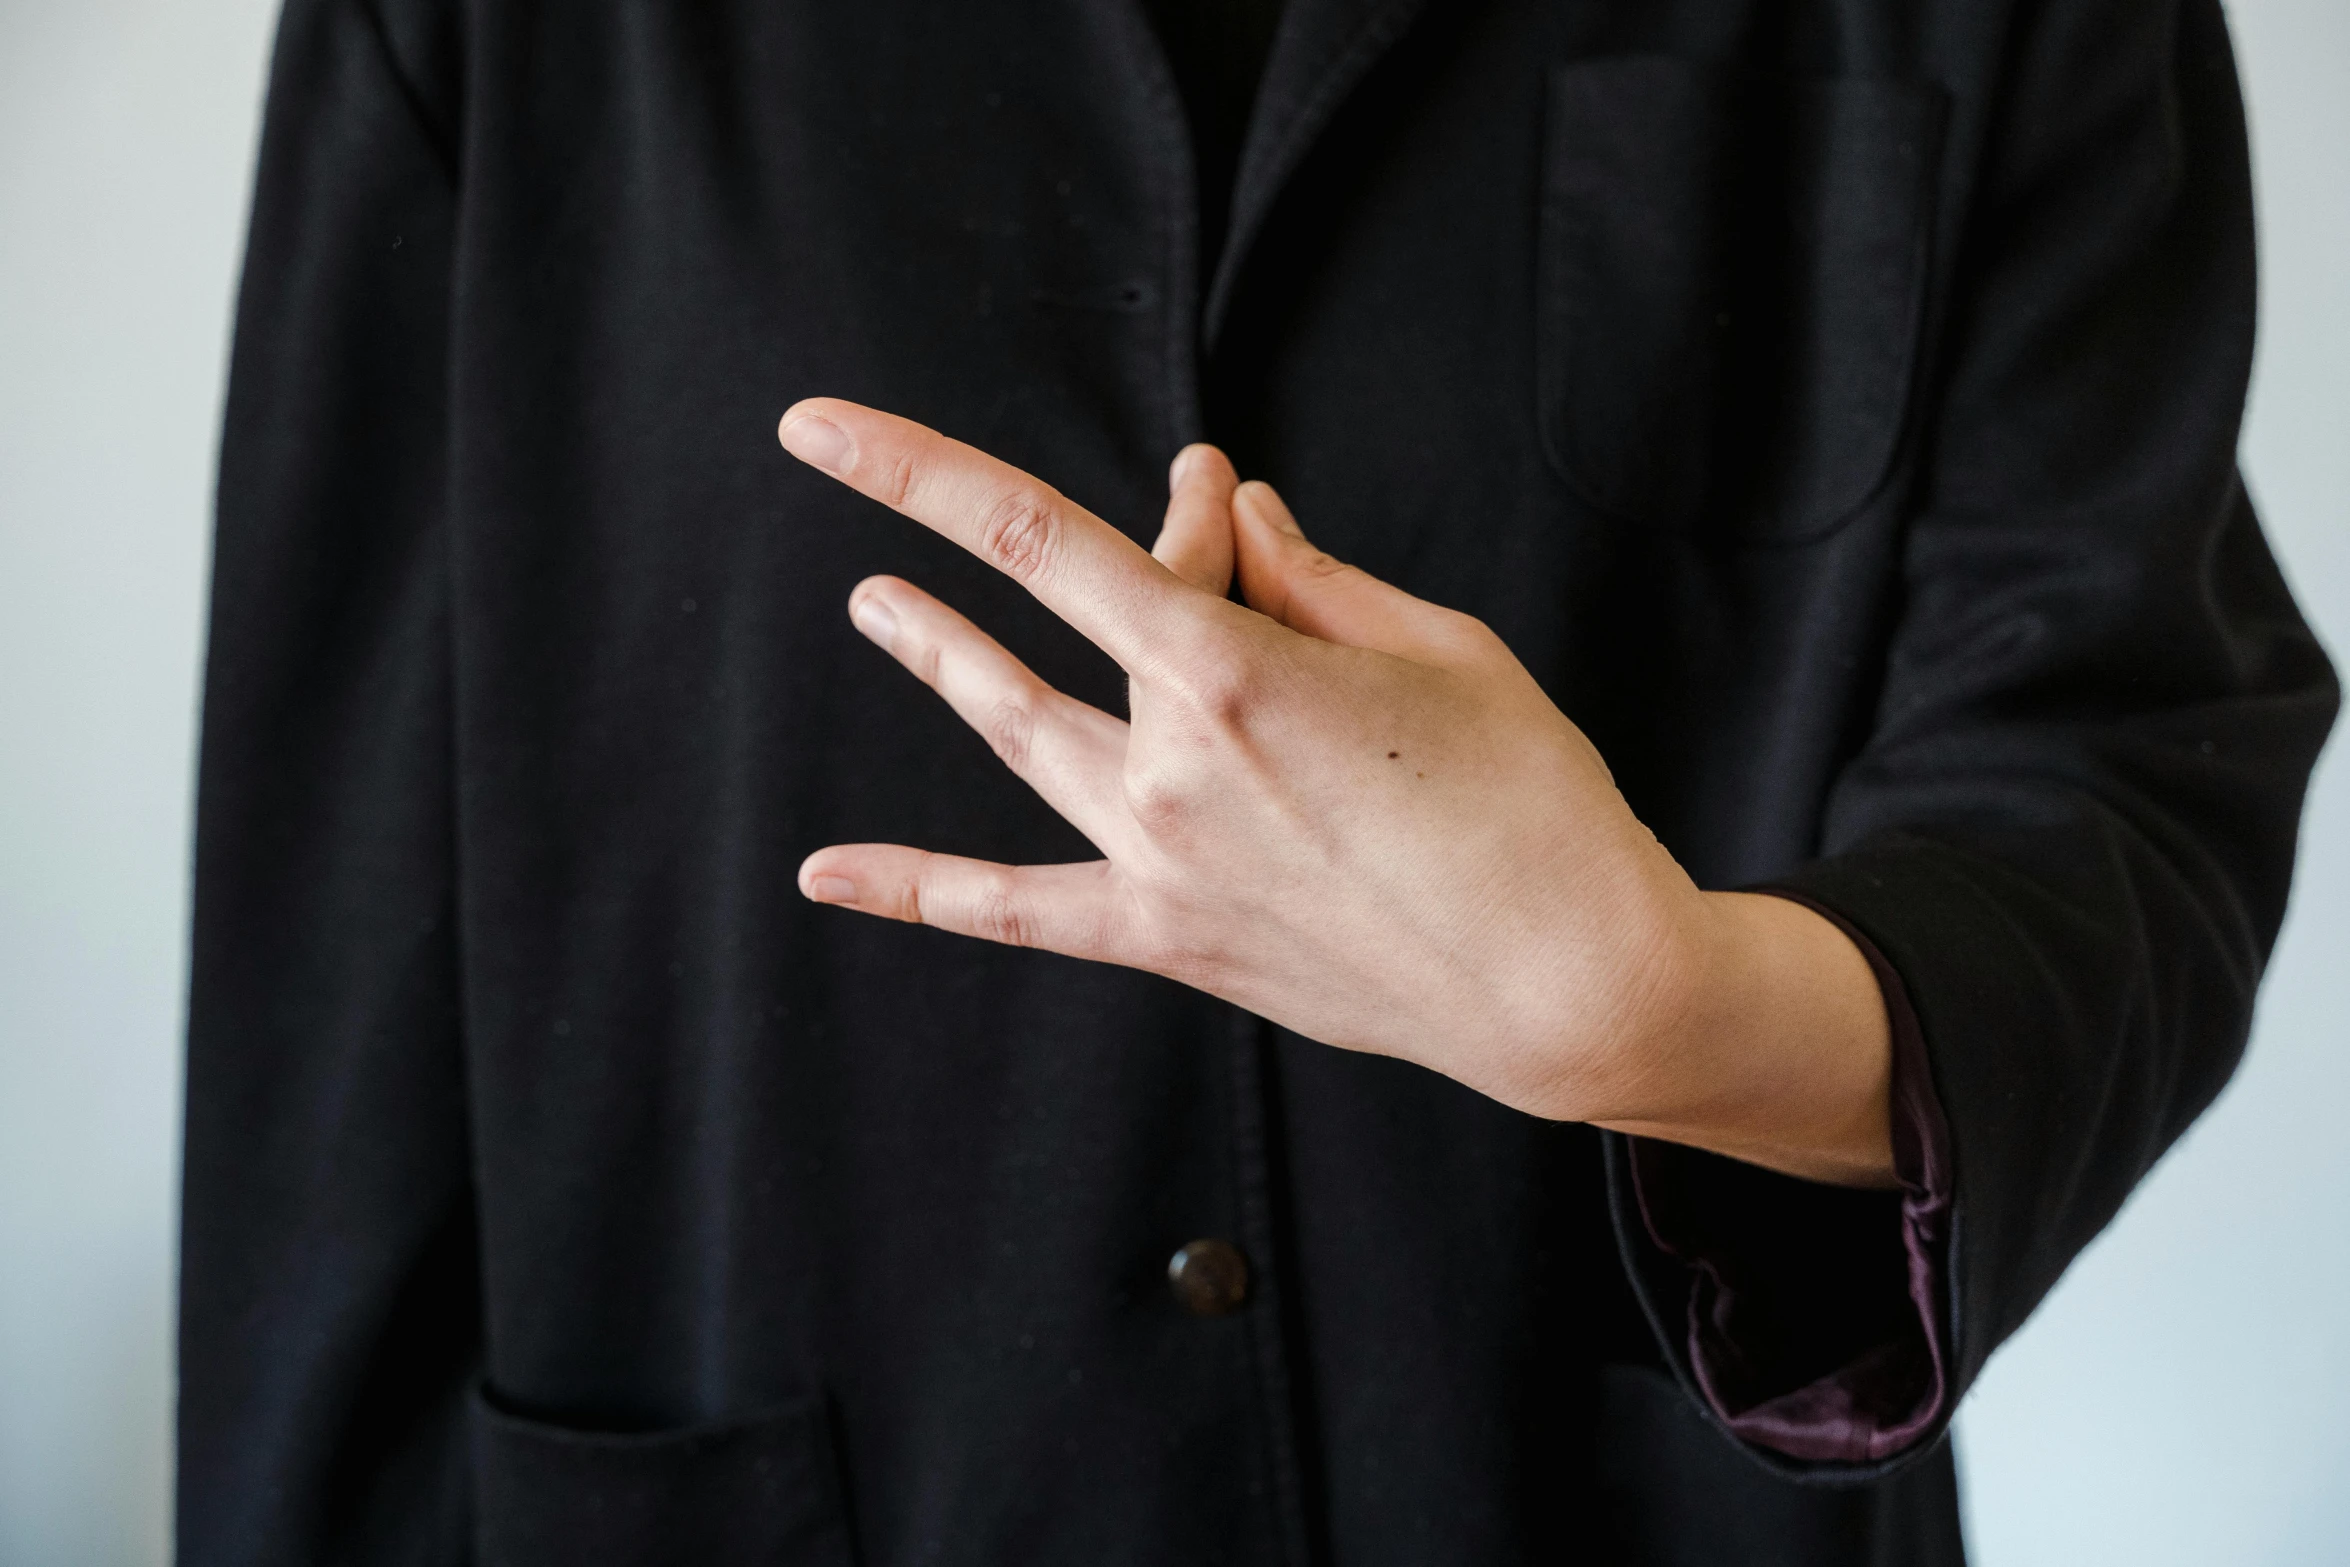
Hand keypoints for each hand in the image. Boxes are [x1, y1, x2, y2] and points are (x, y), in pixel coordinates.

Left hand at [779, 400, 1894, 1186]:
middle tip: (1210, 517)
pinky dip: (919, 888)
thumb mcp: (1438, 646)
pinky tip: (825, 873)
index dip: (923, 471)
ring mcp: (1159, 860)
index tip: (831, 430)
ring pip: (1026, 734)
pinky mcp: (1172, 935)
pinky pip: (1020, 910)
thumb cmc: (1532, 803)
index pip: (1037, 541)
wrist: (1570, 985)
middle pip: (1104, 622)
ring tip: (875, 609)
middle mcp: (1170, 765)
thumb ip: (1309, 575)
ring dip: (945, 661)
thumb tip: (1229, 513)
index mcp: (1233, 671)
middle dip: (1164, 553)